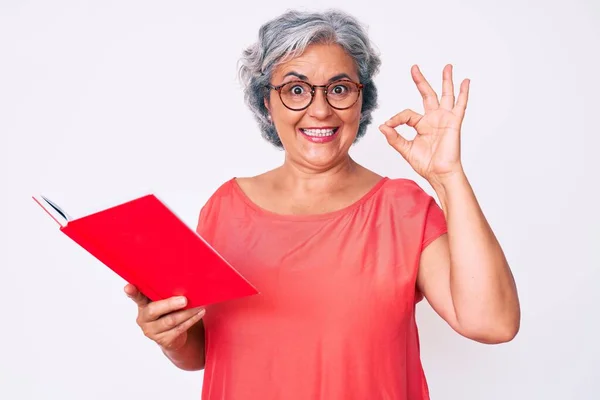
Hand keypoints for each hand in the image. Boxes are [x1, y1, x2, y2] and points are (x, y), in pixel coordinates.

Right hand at [124, 284, 205, 350]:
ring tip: (198, 306)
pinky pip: (179, 329)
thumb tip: (182, 279)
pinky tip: (199, 313)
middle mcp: (144, 318)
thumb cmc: (169, 312)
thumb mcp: (164, 302)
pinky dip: (191, 320)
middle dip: (170, 304)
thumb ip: (165, 293)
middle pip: (154, 311)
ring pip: (170, 321)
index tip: (128, 287)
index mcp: (143, 305)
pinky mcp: (163, 340)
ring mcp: (152, 331)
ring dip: (187, 313)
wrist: (173, 336)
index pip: (136, 297)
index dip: (132, 292)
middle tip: (184, 300)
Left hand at [379, 64, 469, 184]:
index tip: (389, 125)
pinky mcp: (453, 122)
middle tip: (414, 68)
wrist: (439, 174)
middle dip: (420, 81)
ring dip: (446, 80)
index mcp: (422, 124)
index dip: (396, 118)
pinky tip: (465, 81)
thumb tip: (382, 126)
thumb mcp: (405, 149)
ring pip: (446, 95)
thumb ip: (394, 137)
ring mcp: (444, 119)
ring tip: (447, 66)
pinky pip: (460, 105)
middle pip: (427, 94)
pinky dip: (463, 93)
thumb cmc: (426, 164)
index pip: (407, 114)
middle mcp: (434, 119)